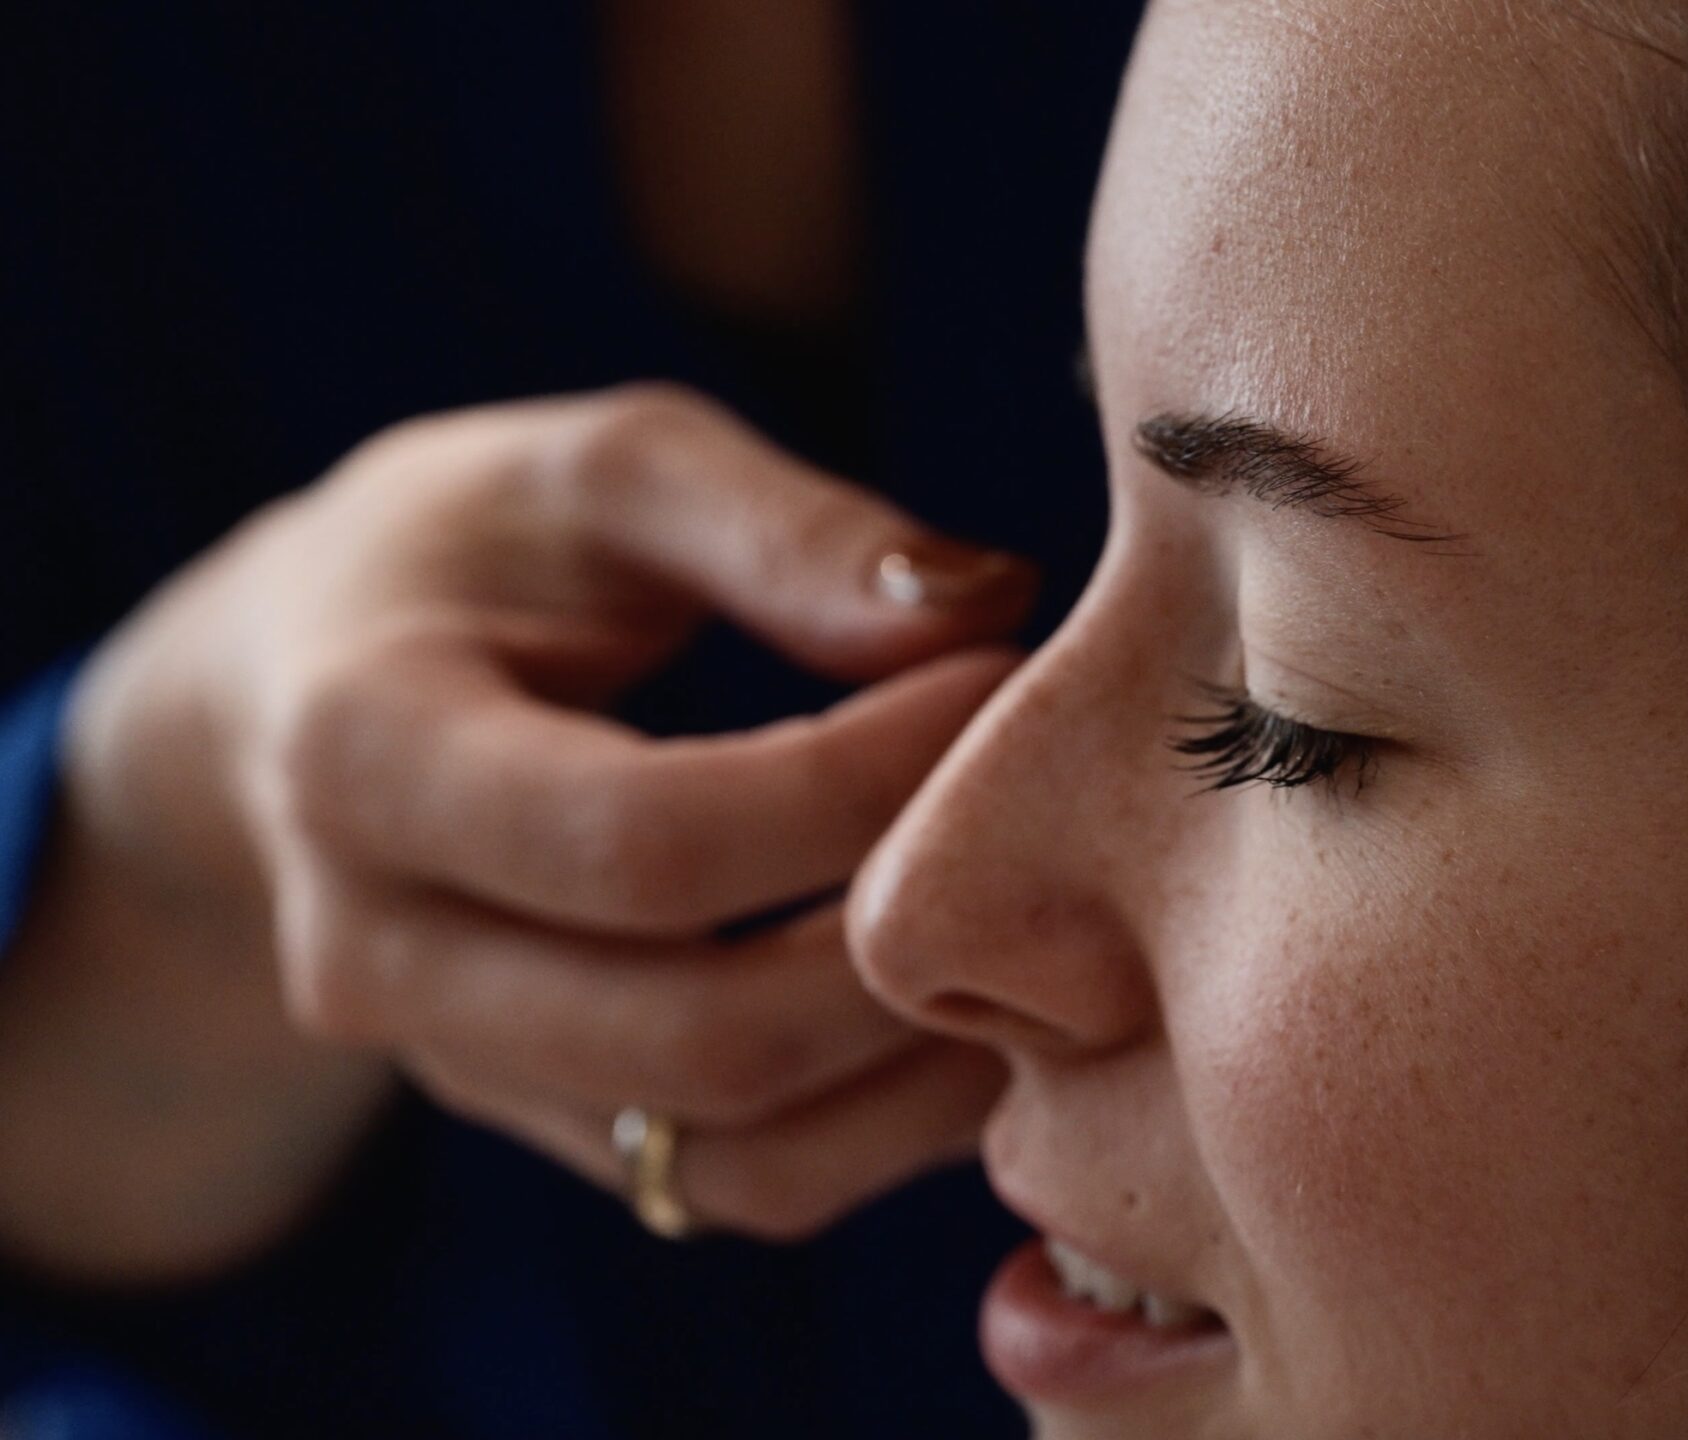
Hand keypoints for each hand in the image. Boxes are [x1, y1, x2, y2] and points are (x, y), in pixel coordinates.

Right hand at [0, 385, 1026, 1276]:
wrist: (314, 693)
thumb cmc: (485, 547)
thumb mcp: (606, 470)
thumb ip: (782, 527)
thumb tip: (979, 608)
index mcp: (365, 755)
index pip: (644, 840)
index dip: (852, 784)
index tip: (995, 680)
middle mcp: (379, 954)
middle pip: (697, 1034)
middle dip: (908, 939)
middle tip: (1039, 818)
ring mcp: (461, 1070)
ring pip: (737, 1152)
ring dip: (925, 1062)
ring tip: (1036, 918)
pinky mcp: (550, 1128)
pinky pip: (747, 1185)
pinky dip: (895, 1123)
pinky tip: (981, 997)